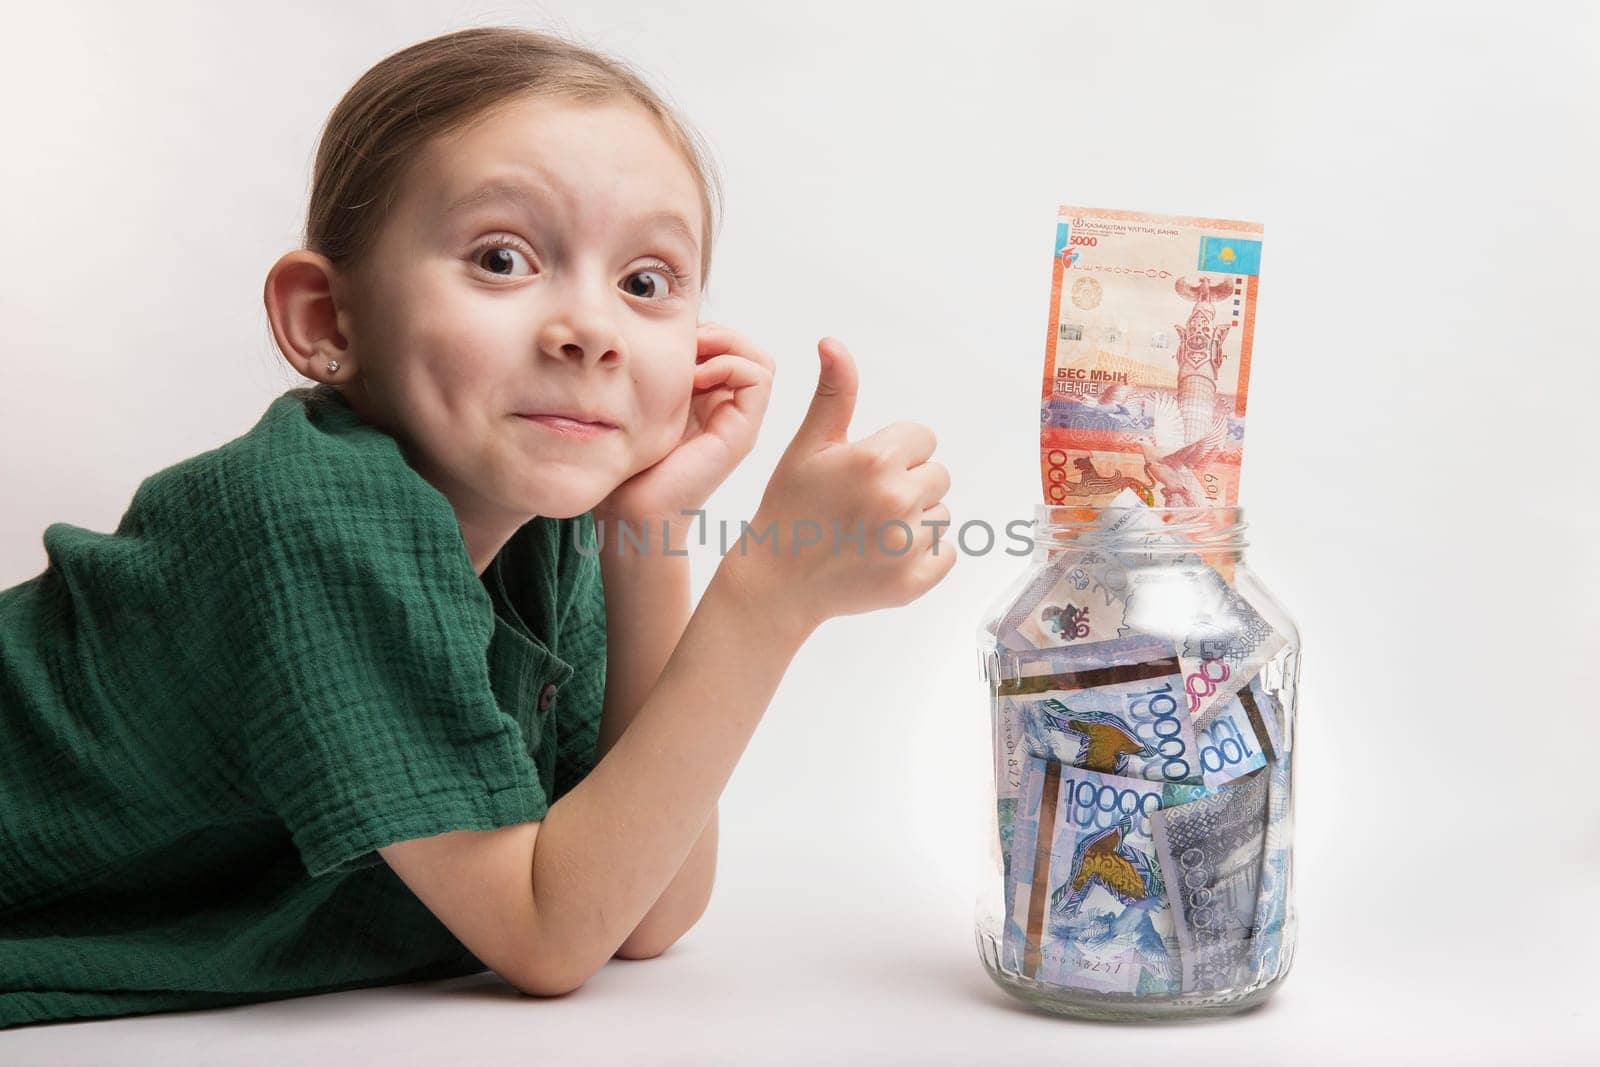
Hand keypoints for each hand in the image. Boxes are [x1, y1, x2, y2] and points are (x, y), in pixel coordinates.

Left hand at [596, 322, 774, 532]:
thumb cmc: (627, 462)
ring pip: (759, 359)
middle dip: (718, 333)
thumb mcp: (641, 402)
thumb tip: (665, 332)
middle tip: (686, 343)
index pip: (727, 347)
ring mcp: (738, 423)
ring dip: (727, 345)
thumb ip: (657, 372)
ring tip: (693, 359)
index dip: (706, 332)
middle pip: (746, 349)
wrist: (630, 511)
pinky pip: (759, 377)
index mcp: (706, 402)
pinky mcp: (742, 434)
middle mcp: (727, 411)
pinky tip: (697, 378)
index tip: (672, 341)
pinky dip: (731, 364)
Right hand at [721, 336, 954, 635]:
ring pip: (941, 515)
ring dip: (915, 521)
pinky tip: (884, 556)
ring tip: (871, 532)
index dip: (895, 452)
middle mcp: (897, 500)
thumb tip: (833, 342)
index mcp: (875, 460)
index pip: (923, 439)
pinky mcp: (915, 582)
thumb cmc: (790, 508)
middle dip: (908, 484)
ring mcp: (908, 545)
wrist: (776, 583)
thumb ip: (834, 393)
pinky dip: (922, 557)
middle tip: (865, 503)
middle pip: (937, 476)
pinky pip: (946, 554)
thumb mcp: (808, 446)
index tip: (864, 471)